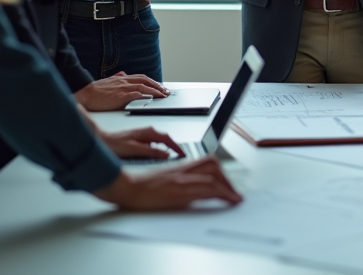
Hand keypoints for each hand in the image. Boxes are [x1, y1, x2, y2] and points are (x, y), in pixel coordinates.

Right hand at [75, 71, 170, 111]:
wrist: (85, 93)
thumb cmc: (95, 90)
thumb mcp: (108, 81)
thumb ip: (116, 77)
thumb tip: (122, 74)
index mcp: (123, 78)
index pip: (142, 78)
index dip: (152, 82)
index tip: (160, 86)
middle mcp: (125, 81)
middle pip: (146, 81)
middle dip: (158, 86)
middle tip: (166, 91)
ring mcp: (124, 88)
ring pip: (144, 87)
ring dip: (156, 91)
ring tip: (163, 95)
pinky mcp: (121, 96)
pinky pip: (137, 94)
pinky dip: (147, 95)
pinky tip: (153, 98)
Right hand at [94, 156, 241, 209]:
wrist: (128, 188)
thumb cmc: (142, 187)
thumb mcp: (165, 181)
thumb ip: (181, 182)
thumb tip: (197, 192)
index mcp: (180, 167)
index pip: (208, 162)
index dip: (221, 173)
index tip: (228, 185)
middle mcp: (183, 169)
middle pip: (213, 164)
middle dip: (227, 179)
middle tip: (233, 192)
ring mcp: (183, 178)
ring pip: (214, 174)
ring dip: (228, 187)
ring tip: (234, 198)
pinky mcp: (180, 189)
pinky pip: (207, 187)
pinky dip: (222, 192)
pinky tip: (228, 200)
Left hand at [99, 126, 186, 160]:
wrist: (101, 140)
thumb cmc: (114, 144)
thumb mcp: (134, 149)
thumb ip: (150, 151)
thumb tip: (165, 154)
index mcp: (148, 132)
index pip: (168, 139)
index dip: (177, 147)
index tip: (183, 154)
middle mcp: (147, 131)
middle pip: (166, 139)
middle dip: (174, 147)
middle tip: (181, 156)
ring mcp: (144, 134)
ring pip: (160, 141)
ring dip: (167, 148)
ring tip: (172, 157)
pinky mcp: (140, 139)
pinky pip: (154, 143)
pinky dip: (159, 149)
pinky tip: (157, 156)